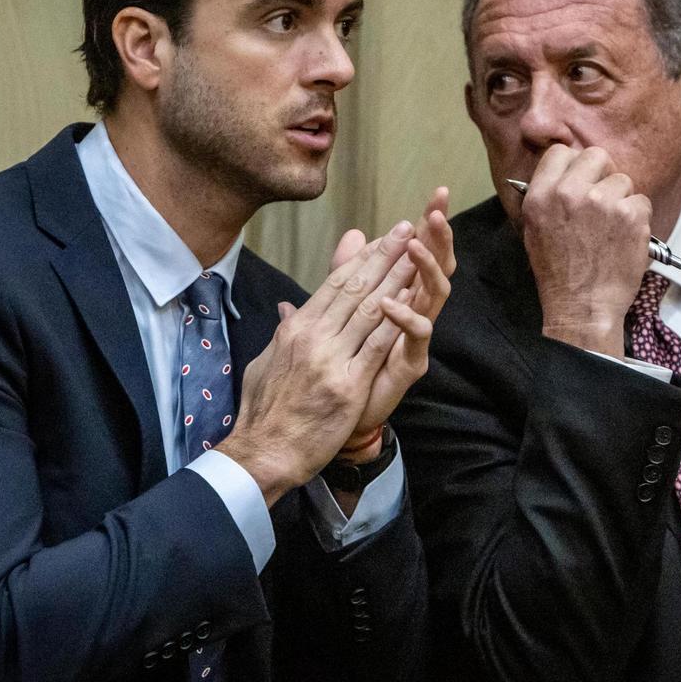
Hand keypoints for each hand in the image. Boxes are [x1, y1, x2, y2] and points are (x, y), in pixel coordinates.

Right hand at [216, 220, 421, 505]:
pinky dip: (397, 320)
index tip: (380, 240)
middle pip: (355, 288)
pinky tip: (415, 300)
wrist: (264, 452)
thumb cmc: (264, 411)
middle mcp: (312, 336)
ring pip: (370, 309)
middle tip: (406, 229)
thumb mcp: (266, 361)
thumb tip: (288, 310)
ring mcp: (330, 359)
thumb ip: (283, 332)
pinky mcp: (347, 385)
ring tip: (416, 254)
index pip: (333, 285)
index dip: (360, 259)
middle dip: (384, 256)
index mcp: (295, 328)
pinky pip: (377, 345)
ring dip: (397, 278)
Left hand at [339, 188, 455, 456]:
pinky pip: (417, 337)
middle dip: (439, 238)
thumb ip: (348, 271)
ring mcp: (415, 338)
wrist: (337, 413)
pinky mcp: (412, 363)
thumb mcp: (343, 306)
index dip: (429, 224)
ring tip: (416, 246)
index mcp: (401, 294)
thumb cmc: (345, 360)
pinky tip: (392, 302)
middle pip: (435, 267)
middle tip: (438, 210)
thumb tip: (356, 233)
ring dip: (426, 269)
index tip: (437, 195)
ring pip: (433, 296)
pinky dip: (406, 317)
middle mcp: (414, 312)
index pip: (419, 251)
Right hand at [518, 145, 649, 356]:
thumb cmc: (558, 272)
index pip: (561, 152)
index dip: (574, 164)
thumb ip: (546, 195)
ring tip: (610, 228)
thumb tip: (563, 171)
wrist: (582, 306)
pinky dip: (638, 218)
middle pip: (596, 155)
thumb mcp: (533, 229)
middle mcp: (570, 193)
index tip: (581, 179)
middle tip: (601, 199)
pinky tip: (624, 239)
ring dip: (621, 200)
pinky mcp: (631, 215)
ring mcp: (603, 202)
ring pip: (623, 180)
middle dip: (602, 174)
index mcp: (541, 195)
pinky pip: (641, 201)